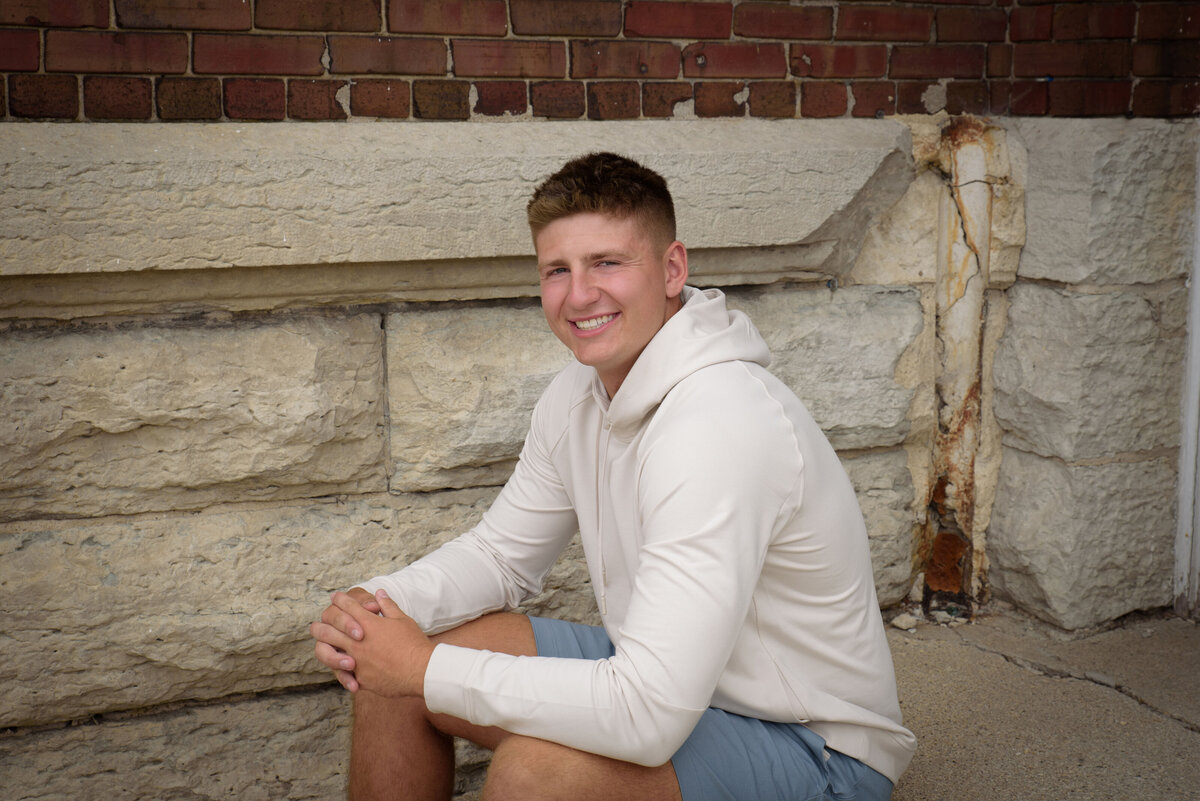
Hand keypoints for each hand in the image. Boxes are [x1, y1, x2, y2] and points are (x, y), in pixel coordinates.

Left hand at [311, 589, 434, 696]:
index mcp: (368, 623)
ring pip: (328, 651)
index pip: (348, 606)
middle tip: (321, 620)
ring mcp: (356, 660)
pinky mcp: (359, 678)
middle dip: (323, 621)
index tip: (336, 597)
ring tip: (323, 641)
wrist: (421, 671)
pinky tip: (342, 666)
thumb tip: (379, 592)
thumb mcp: (402, 619)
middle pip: (328, 628)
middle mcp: (357, 641)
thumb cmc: (413, 643)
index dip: (341, 599)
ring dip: (324, 644)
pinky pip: (343, 673)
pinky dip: (342, 669)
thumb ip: (387, 606)